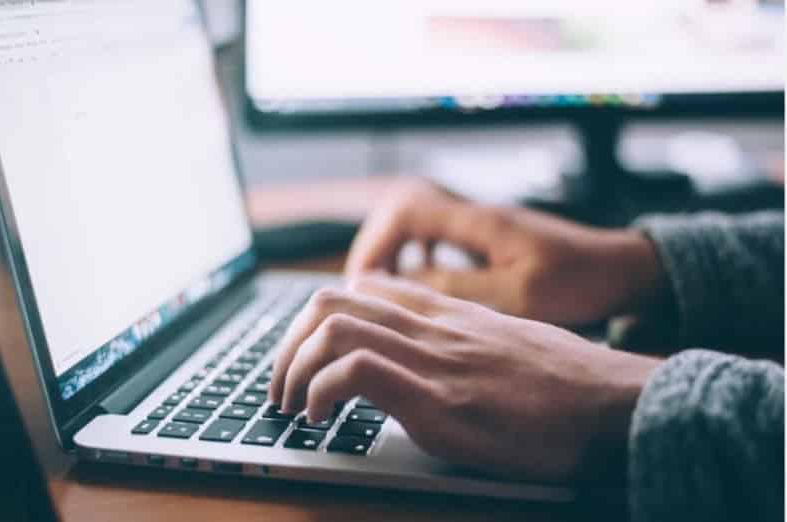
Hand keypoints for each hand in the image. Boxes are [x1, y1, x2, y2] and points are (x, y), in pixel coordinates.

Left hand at [269, 275, 659, 482]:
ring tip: (290, 404)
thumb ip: (462, 341)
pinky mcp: (440, 400)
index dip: (319, 318)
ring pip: (332, 326)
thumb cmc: (569, 384)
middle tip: (281, 384)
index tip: (308, 354)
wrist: (617, 404)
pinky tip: (320, 418)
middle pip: (331, 300)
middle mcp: (434, 327)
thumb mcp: (507, 345)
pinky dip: (320, 391)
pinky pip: (355, 371)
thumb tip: (429, 360)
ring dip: (292, 367)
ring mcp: (434, 359)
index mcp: (448, 314)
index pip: (364, 287)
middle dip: (288, 343)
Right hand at [346, 179, 664, 325]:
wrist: (622, 269)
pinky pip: (437, 235)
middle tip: (365, 287)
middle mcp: (476, 214)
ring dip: (395, 250)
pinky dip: (418, 255)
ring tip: (385, 288)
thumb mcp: (519, 294)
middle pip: (403, 208)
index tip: (364, 281)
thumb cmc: (580, 282)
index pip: (407, 210)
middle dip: (376, 245)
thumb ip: (460, 287)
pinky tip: (421, 282)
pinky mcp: (489, 237)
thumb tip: (405, 285)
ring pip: (417, 221)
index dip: (376, 242)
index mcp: (481, 222)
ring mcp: (482, 224)